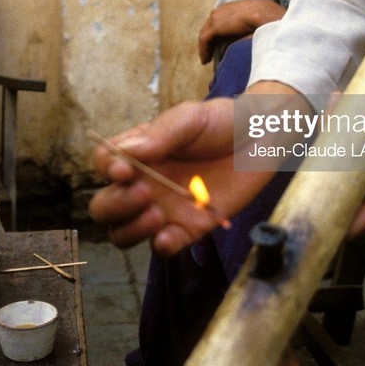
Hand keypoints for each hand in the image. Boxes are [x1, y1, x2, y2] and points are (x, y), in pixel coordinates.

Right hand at [89, 97, 274, 255]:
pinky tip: (171, 236)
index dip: (106, 169)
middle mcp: (143, 183)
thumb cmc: (221, 122)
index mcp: (138, 153)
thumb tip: (127, 154)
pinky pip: (163, 247)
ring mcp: (163, 209)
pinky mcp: (187, 229)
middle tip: (145, 194)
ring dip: (131, 229)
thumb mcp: (190, 119)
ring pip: (123, 232)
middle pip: (104, 206)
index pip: (103, 163)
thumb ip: (160, 135)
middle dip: (115, 205)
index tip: (124, 170)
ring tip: (157, 214)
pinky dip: (161, 246)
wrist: (261, 139)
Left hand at [197, 0, 284, 63]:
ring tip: (206, 58)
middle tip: (210, 52)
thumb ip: (257, 25)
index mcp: (241, 5)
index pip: (225, 16)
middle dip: (210, 37)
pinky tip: (206, 60)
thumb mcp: (266, 20)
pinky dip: (204, 50)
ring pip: (207, 31)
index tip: (221, 42)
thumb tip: (252, 37)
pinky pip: (205, 39)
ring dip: (206, 46)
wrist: (271, 18)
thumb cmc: (275, 21)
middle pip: (213, 23)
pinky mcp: (217, 25)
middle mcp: (228, 7)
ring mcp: (220, 15)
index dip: (222, 30)